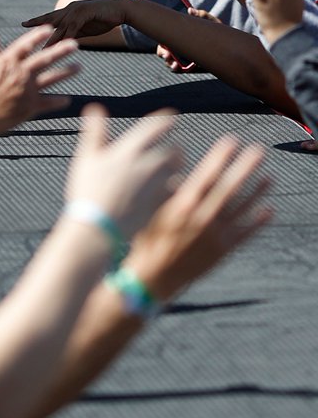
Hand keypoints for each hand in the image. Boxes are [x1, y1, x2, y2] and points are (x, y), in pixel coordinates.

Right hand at [0, 27, 78, 136]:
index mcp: (8, 62)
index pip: (26, 45)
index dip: (38, 36)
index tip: (50, 28)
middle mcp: (22, 73)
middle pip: (45, 58)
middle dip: (61, 50)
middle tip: (75, 43)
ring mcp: (29, 89)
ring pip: (52, 77)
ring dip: (67, 72)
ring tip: (79, 67)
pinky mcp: (32, 106)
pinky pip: (49, 102)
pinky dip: (58, 101)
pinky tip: (67, 100)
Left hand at [23, 0, 129, 43]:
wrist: (121, 10)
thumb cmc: (104, 18)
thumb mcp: (85, 27)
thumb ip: (74, 32)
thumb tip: (64, 41)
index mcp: (69, 11)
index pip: (50, 16)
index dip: (38, 20)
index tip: (24, 24)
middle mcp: (70, 8)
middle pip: (51, 17)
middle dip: (37, 22)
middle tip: (23, 24)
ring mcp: (78, 9)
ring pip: (61, 25)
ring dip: (52, 37)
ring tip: (42, 48)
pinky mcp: (86, 13)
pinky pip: (74, 27)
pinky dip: (68, 35)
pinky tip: (62, 44)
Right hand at [66, 104, 180, 240]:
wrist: (98, 227)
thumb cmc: (88, 191)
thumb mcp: (86, 157)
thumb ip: (94, 132)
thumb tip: (95, 108)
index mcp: (130, 149)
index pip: (156, 127)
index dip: (165, 120)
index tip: (172, 117)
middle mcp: (149, 165)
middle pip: (173, 151)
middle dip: (175, 149)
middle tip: (175, 150)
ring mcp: (158, 187)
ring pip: (177, 173)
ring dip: (176, 170)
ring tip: (172, 173)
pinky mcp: (162, 206)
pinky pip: (174, 195)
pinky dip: (173, 192)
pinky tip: (168, 195)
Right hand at [126, 136, 271, 302]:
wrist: (153, 277)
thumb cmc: (147, 238)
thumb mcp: (150, 209)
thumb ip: (166, 189)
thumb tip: (176, 169)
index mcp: (183, 205)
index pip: (206, 175)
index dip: (220, 157)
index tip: (232, 141)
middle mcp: (202, 218)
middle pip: (229, 188)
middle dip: (245, 168)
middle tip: (259, 151)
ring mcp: (215, 235)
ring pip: (241, 209)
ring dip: (256, 192)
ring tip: (269, 177)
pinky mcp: (222, 252)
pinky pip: (244, 234)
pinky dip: (257, 222)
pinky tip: (268, 210)